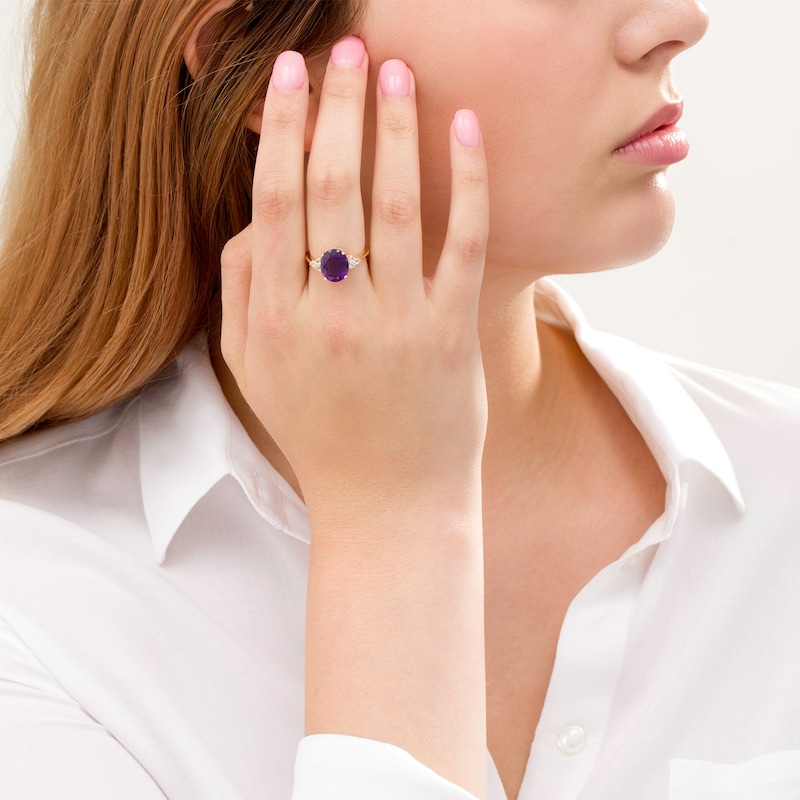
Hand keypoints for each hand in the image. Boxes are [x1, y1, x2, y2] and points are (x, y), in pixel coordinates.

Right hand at [219, 38, 489, 522]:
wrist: (388, 506)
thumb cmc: (320, 434)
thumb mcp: (254, 372)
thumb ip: (240, 292)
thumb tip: (254, 217)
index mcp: (275, 319)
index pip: (274, 201)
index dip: (281, 130)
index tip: (290, 76)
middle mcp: (331, 315)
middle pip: (329, 187)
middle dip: (336, 107)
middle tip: (345, 49)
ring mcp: (396, 324)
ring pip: (392, 203)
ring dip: (394, 127)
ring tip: (396, 70)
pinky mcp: (451, 335)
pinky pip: (462, 243)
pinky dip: (466, 181)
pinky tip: (466, 129)